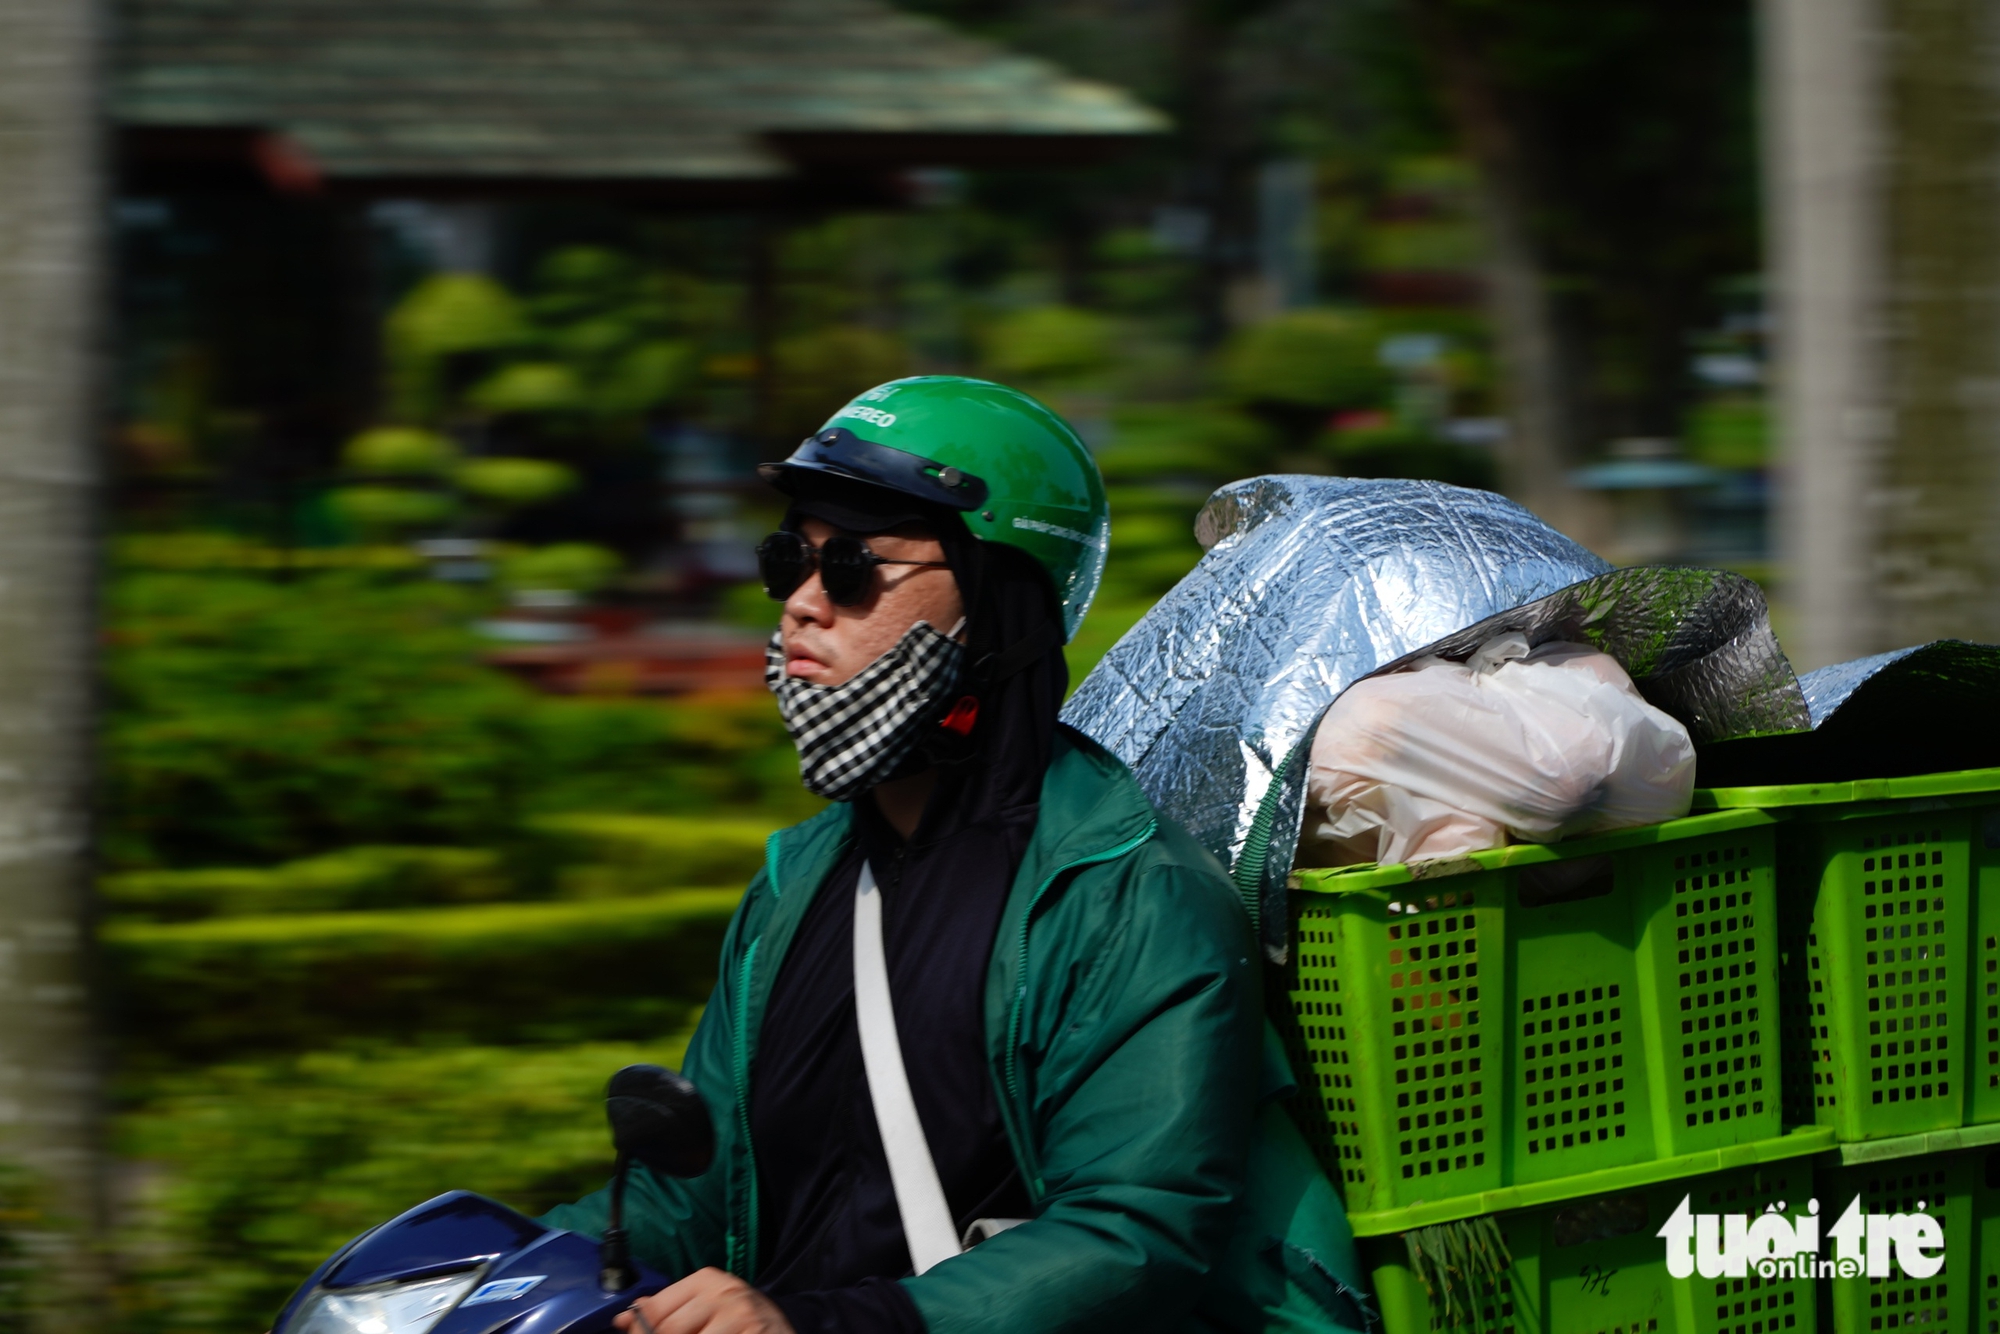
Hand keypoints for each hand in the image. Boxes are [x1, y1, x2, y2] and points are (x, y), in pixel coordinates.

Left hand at [614, 1268, 793, 1333]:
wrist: (783, 1325)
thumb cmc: (737, 1318)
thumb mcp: (705, 1304)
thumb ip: (667, 1309)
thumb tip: (624, 1319)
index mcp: (706, 1280)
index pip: (655, 1310)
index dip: (639, 1331)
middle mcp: (724, 1293)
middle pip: (669, 1330)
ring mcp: (740, 1317)